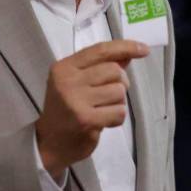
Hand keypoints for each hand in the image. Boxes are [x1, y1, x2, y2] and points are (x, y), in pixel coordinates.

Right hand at [35, 40, 148, 178]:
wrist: (47, 144)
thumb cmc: (65, 110)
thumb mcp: (77, 83)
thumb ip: (100, 67)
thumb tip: (127, 54)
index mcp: (64, 67)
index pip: (100, 50)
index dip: (125, 47)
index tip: (143, 49)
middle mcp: (68, 80)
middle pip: (114, 70)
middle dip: (120, 82)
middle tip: (108, 95)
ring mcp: (76, 100)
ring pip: (119, 91)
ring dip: (118, 102)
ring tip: (102, 109)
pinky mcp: (85, 119)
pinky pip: (119, 111)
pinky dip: (117, 117)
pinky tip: (103, 121)